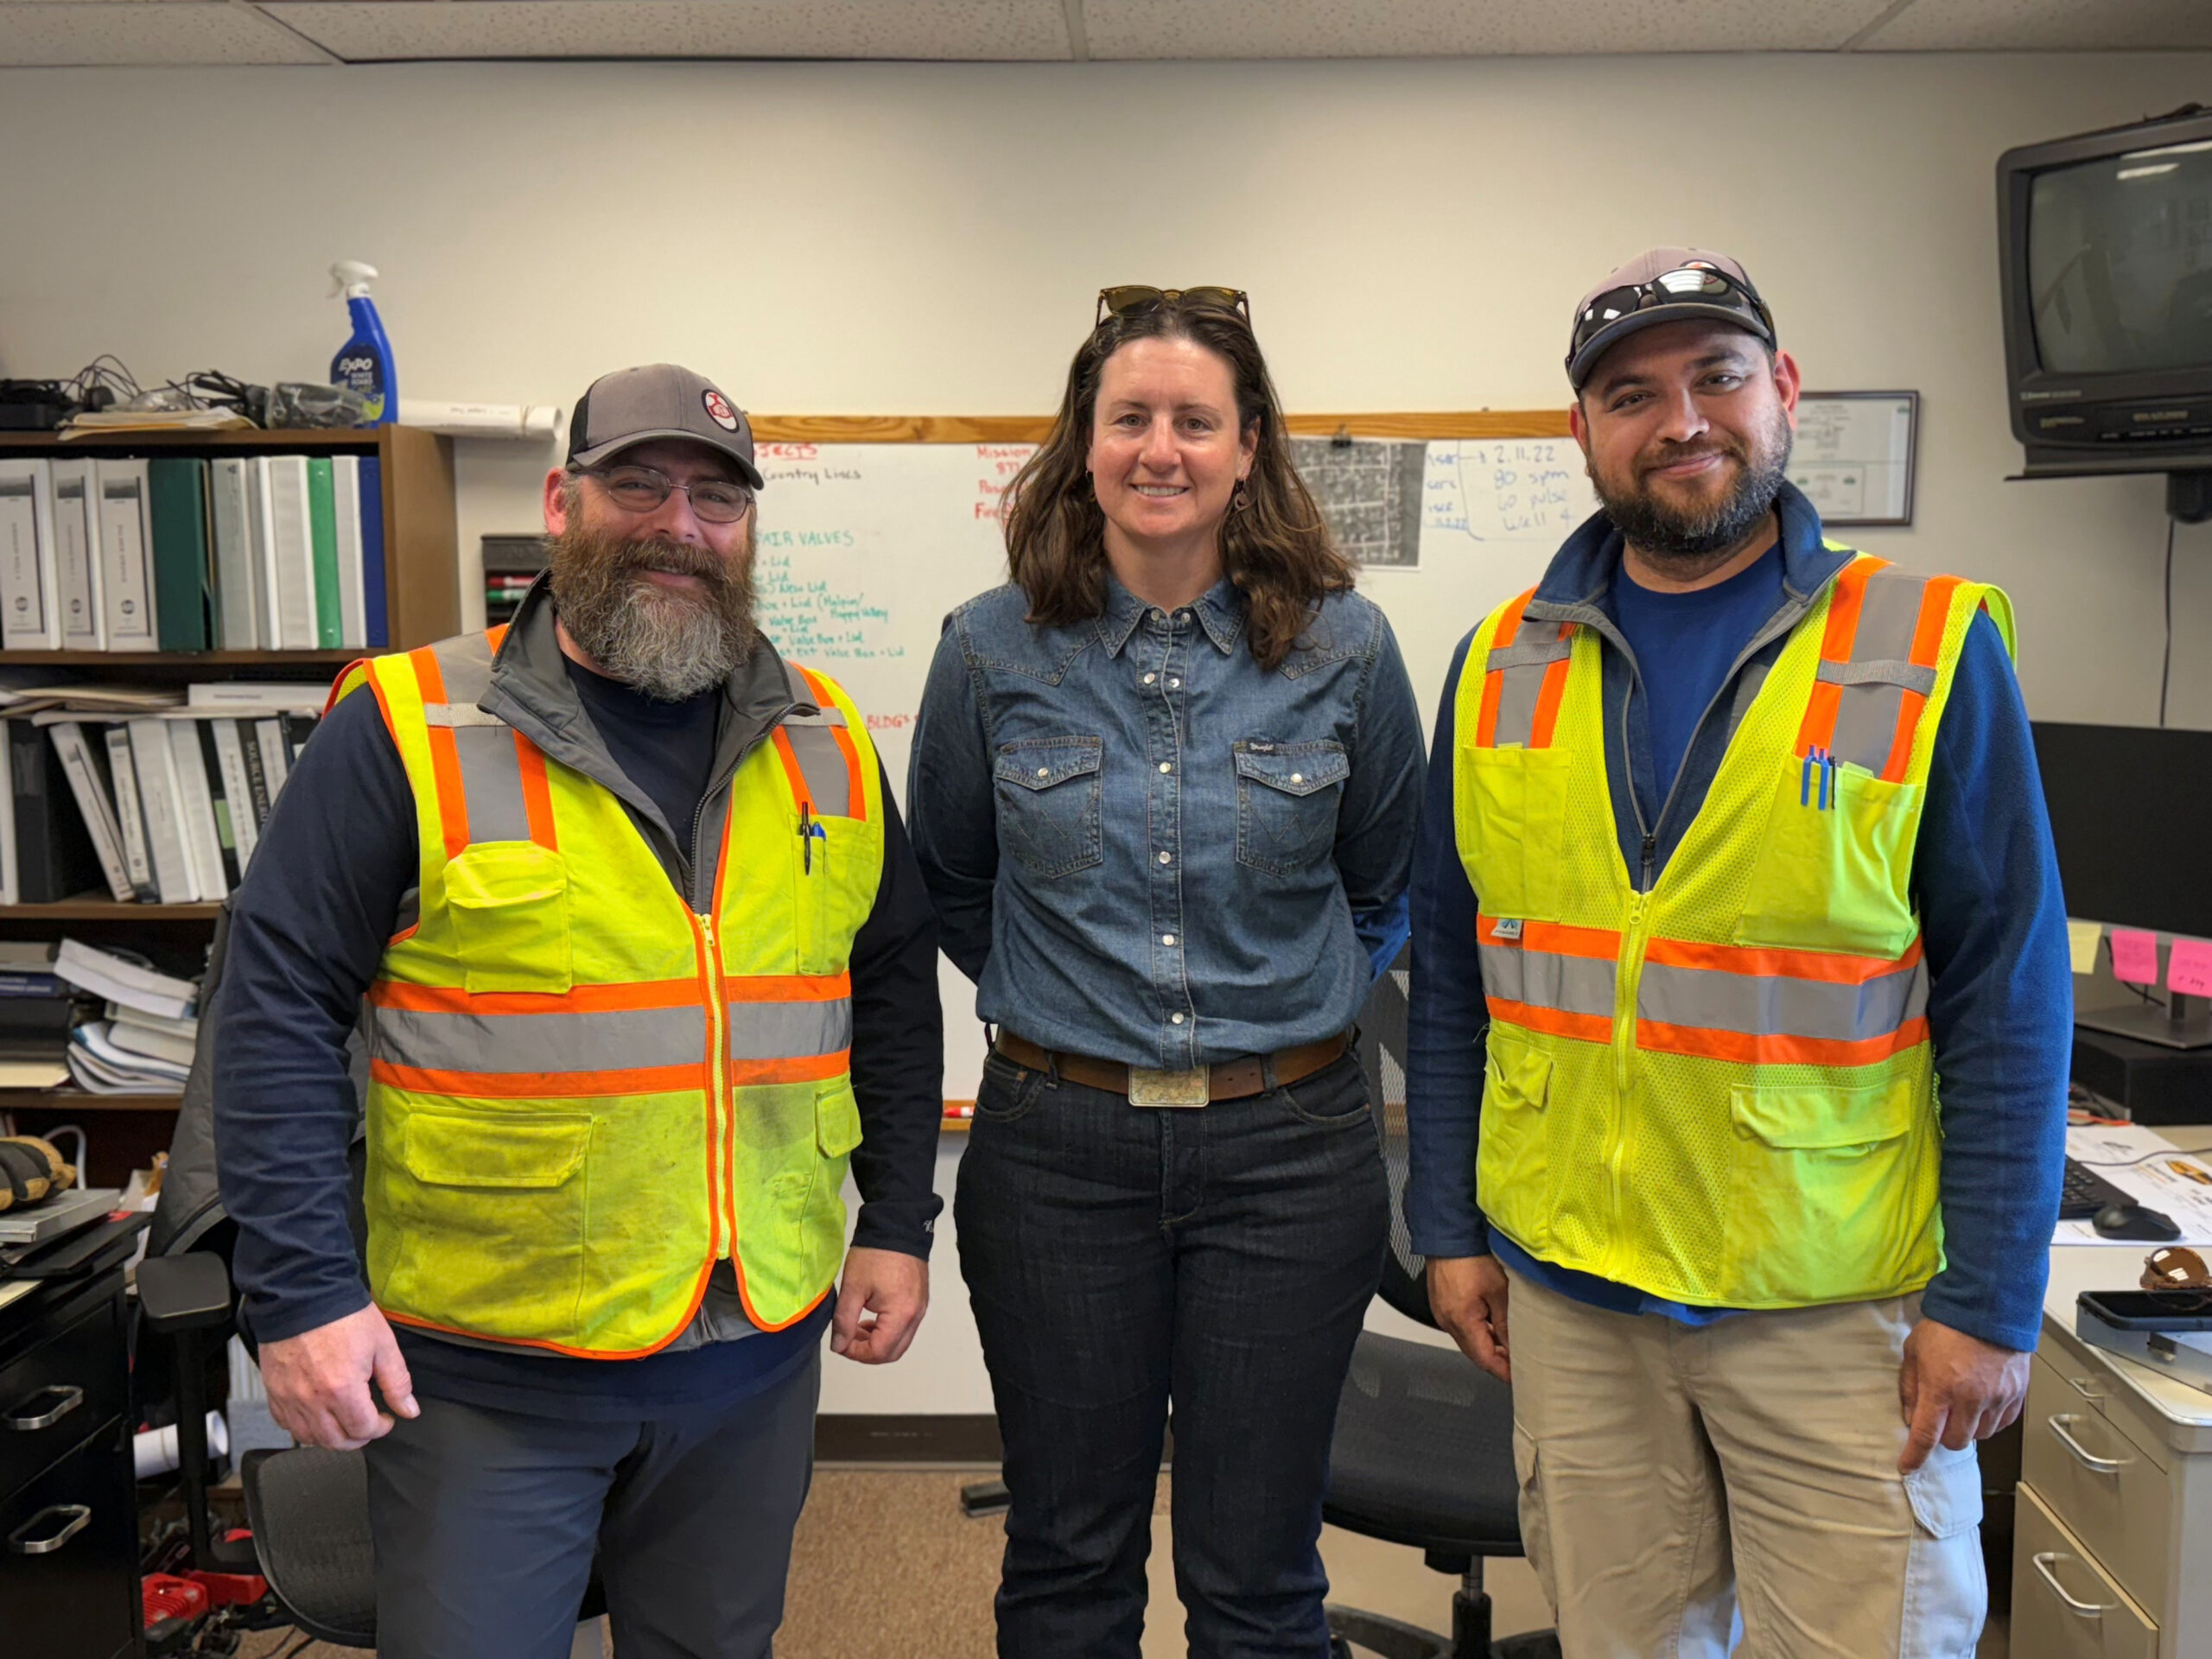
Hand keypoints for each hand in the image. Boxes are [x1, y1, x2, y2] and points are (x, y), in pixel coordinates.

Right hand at [258, 1305, 419, 1450]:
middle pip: (336, 1441)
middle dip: (358, 1437)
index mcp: (342, 1389)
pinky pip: (286, 1423)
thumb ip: (397, 1383)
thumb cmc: (342, 1315)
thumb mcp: (383, 1345)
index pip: (363, 1430)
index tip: (386, 1419)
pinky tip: (317, 1415)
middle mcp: (312, 1399)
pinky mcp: (274, 1391)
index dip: (380, 1428)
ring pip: (310, 1437)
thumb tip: (409, 1410)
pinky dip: (303, 1427)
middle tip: (368, 1424)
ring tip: (345, 1422)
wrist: (304, 1295)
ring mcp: (289, 1397)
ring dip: (331, 1437)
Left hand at [830, 1246, 927, 1364]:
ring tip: (857, 1326)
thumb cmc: (876, 1254)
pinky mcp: (919, 1300)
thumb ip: (844, 1321)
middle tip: (847, 1338)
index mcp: (901, 1314)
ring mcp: (920, 1308)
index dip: (856, 1353)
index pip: (879, 1351)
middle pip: (893, 1353)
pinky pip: (905, 1327)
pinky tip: (871, 1316)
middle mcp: (916, 1315)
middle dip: (867, 1352)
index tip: (840, 1343)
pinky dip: (887, 1330)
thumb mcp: (853, 1287)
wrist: (897, 1225)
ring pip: (900, 1342)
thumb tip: (839, 1346)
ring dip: (877, 1342)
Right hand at [1429, 1254, 1511, 1382]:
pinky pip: (1461, 1327)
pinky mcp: (1442, 1304)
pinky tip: (1491, 1327)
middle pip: (1474, 1353)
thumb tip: (1514, 1347)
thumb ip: (1506, 1323)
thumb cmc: (1471, 1256)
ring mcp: (1442, 1313)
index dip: (1503, 1371)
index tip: (1518, 1377)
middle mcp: (1447, 1321)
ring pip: (1468, 1340)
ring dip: (1487, 1345)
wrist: (1448, 1235)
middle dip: (1496, 1360)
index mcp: (1461, 1321)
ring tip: (1509, 1344)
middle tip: (1518, 1362)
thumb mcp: (1499, 1291)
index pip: (1484, 1359)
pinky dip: (1477, 1332)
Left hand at [1897, 1316, 2029, 1471]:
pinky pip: (2002, 1423)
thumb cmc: (1947, 1325)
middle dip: (1944, 1436)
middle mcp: (1971, 1399)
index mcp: (1941, 1388)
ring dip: (1968, 1427)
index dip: (1915, 1455)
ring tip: (1962, 1404)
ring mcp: (1997, 1398)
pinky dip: (1989, 1420)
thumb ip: (1909, 1386)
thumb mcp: (1914, 1351)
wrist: (1989, 1306)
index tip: (1907, 1466)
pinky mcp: (2017, 1395)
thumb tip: (1909, 1415)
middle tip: (1940, 1418)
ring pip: (1981, 1435)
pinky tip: (1981, 1403)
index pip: (1926, 1435)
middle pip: (1956, 1441)